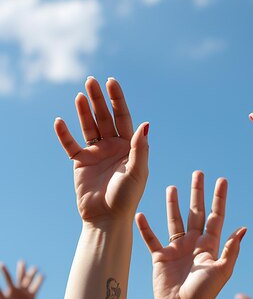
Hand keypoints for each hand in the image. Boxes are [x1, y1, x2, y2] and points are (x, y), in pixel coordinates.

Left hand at [0, 261, 42, 298]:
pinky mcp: (32, 295)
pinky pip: (36, 286)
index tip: (2, 264)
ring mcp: (25, 292)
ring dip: (32, 274)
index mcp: (9, 291)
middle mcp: (17, 290)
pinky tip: (42, 275)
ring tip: (35, 267)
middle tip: (22, 261)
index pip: (8, 278)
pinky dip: (39, 281)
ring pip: (29, 280)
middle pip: (19, 277)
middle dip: (21, 269)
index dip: (5, 271)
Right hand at [54, 77, 148, 221]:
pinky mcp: (81, 163)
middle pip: (105, 117)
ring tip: (80, 94)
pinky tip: (60, 121)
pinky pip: (71, 145)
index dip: (117, 99)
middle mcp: (114, 146)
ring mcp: (97, 153)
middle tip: (92, 80)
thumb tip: (146, 123)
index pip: (123, 117)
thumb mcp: (138, 171)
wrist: (108, 218)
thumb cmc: (127, 196)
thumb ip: (141, 147)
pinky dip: (65, 134)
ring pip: (89, 126)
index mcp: (130, 145)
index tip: (111, 82)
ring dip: (84, 111)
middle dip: (99, 99)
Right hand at [136, 171, 245, 298]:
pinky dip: (145, 228)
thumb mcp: (221, 271)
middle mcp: (194, 243)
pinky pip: (151, 238)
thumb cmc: (204, 294)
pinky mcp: (160, 257)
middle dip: (197, 193)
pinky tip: (140, 214)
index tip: (222, 180)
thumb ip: (230, 250)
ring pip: (175, 221)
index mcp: (210, 245)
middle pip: (196, 212)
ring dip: (173, 204)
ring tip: (172, 187)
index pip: (216, 216)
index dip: (219, 198)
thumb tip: (243, 228)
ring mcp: (177, 249)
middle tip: (198, 173)